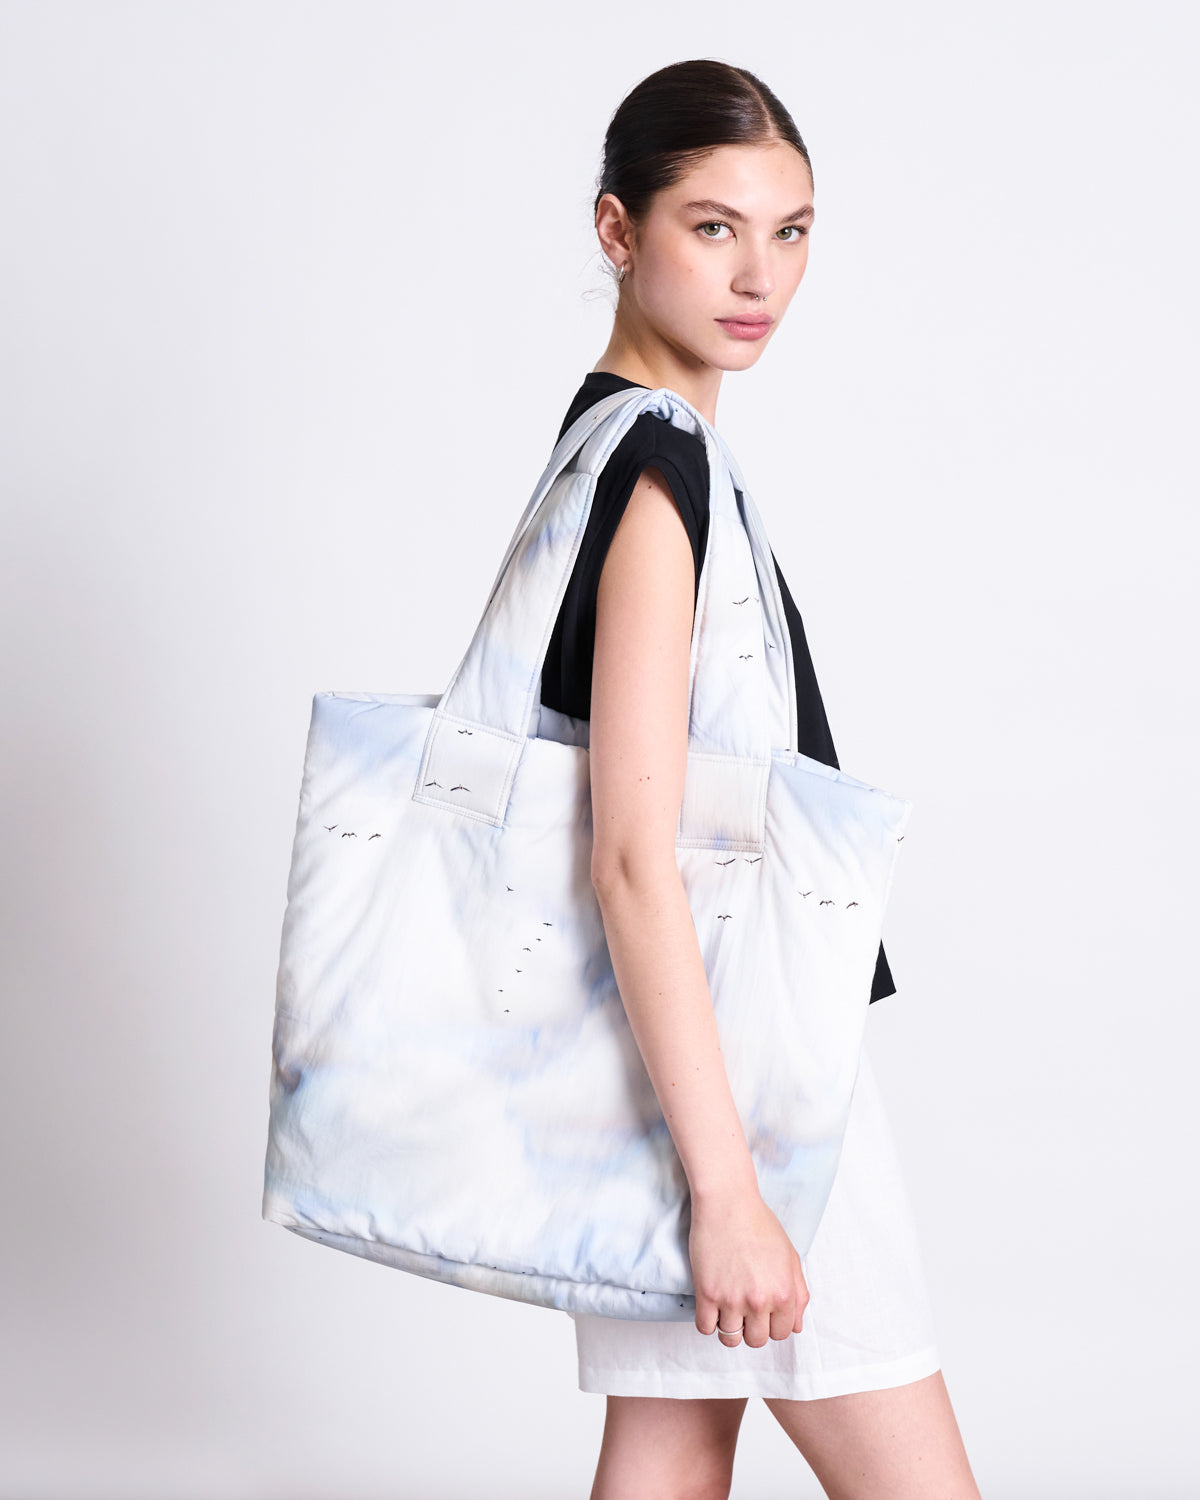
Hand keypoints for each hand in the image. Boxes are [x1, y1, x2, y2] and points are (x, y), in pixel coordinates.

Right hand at [688, 1184, 808, 1347]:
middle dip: (752, 1329)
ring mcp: (731, 1299)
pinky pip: (705, 1328)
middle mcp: (759, 1301)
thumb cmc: (759, 1224)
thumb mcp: (790, 1257)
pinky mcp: (706, 1293)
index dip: (773, 1324)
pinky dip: (708, 1322)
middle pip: (756, 1340)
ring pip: (730, 1339)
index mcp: (783, 1293)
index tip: (764, 1313)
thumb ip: (799, 1294)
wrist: (728, 1202)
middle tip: (745, 1310)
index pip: (782, 1334)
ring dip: (729, 1328)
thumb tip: (795, 1326)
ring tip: (727, 1309)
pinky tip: (711, 1306)